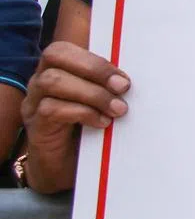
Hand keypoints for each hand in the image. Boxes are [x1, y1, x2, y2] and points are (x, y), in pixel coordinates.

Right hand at [21, 42, 130, 193]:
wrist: (68, 170)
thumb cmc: (91, 131)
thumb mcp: (104, 104)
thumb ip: (112, 88)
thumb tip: (136, 79)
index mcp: (59, 70)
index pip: (66, 48)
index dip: (95, 57)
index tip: (125, 76)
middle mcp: (41, 81)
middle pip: (55, 55)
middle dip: (94, 68)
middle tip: (123, 88)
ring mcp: (34, 102)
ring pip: (53, 81)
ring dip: (91, 93)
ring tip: (117, 109)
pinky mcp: (35, 125)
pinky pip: (51, 109)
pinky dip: (82, 112)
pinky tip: (102, 123)